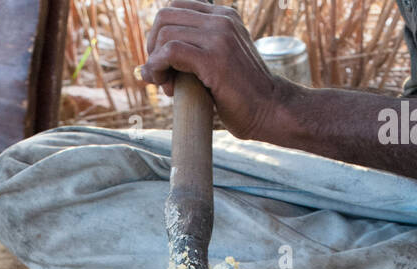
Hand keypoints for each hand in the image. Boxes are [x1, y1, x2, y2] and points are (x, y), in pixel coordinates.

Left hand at [142, 1, 281, 140]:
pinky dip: (158, 67)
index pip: (174, 9)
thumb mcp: (217, 64)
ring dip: (155, 62)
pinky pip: (171, 52)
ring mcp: (218, 36)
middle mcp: (221, 20)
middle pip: (164, 18)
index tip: (165, 64)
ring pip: (164, 34)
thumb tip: (146, 66)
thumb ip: (192, 55)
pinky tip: (164, 84)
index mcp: (222, 16)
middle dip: (153, 48)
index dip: (160, 36)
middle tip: (161, 76)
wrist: (270, 110)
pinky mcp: (214, 58)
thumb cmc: (242, 96)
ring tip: (167, 86)